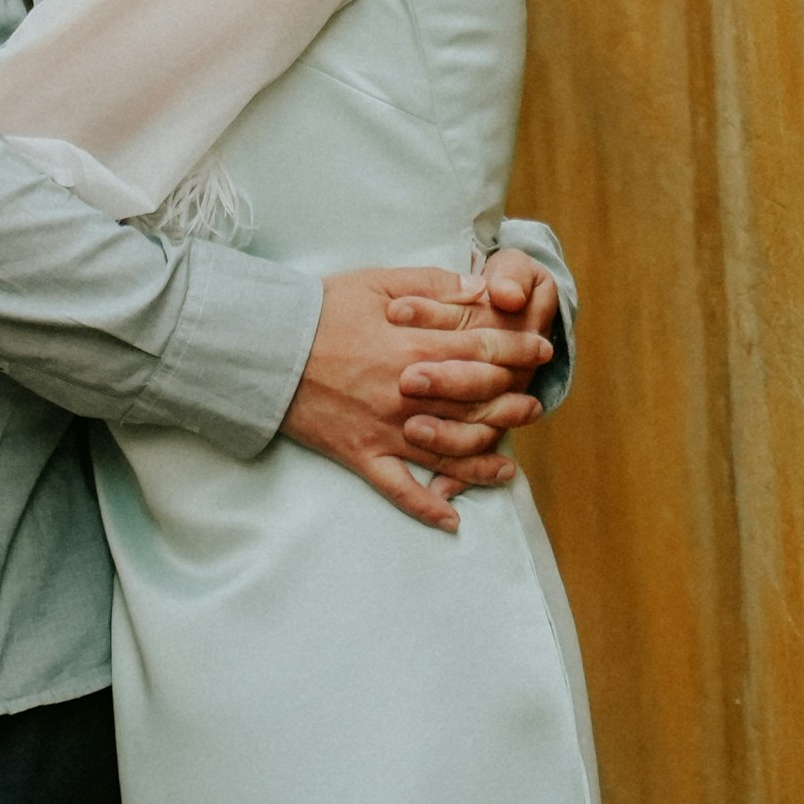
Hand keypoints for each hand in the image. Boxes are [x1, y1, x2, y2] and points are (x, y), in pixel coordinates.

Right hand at [286, 267, 552, 531]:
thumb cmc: (319, 310)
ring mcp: (386, 429)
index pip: (483, 350)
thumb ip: (433, 285)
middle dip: (512, 404)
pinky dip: (427, 507)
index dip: (518, 349)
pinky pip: (399, 489)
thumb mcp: (378, 282)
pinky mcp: (361, 454)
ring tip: (509, 464)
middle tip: (534, 405)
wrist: (262, 348)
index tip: (541, 349)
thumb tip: (480, 289)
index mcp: (415, 347)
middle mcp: (408, 394)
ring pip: (449, 453)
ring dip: (485, 460)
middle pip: (476, 405)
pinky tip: (452, 521)